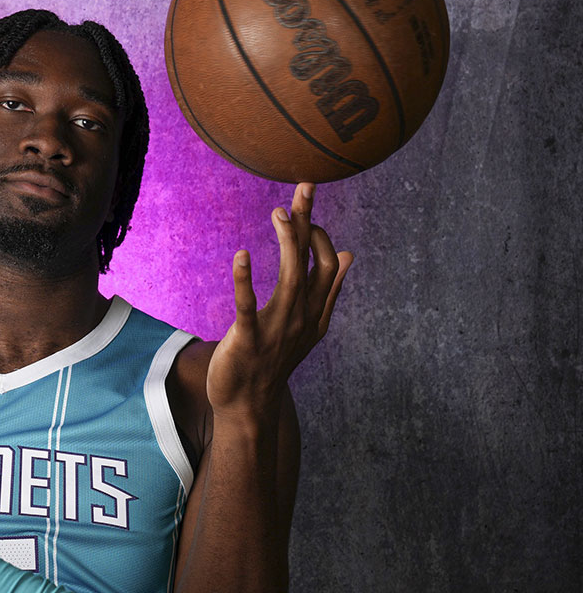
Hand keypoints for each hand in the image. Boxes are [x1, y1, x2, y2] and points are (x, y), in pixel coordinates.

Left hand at [206, 183, 352, 420]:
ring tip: (280, 213)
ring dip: (288, 243)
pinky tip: (241, 255)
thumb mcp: (308, 324)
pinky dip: (245, 280)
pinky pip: (247, 306)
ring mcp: (277, 329)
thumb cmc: (273, 360)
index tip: (304, 211)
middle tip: (304, 187)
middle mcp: (301, 317)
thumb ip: (327, 290)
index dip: (320, 234)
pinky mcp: (247, 339)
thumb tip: (351, 254)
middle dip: (310, 223)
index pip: (329, 264)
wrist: (248, 405)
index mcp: (314, 312)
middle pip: (314, 263)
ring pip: (291, 279)